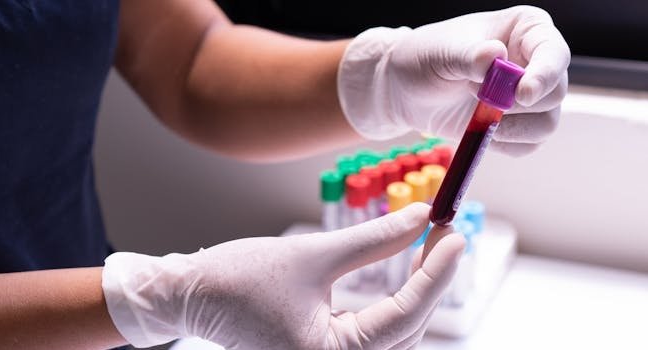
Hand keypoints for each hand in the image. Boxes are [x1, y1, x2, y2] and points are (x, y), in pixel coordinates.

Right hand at [102, 203, 464, 348]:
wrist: (192, 294)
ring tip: (432, 245)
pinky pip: (378, 333)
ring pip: (397, 334)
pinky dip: (397, 303)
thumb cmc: (238, 279)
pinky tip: (409, 269)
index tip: (455, 235)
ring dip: (418, 291)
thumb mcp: (314, 254)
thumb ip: (374, 241)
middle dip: (430, 280)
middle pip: (406, 329)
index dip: (436, 273)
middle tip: (446, 232)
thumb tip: (420, 218)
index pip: (404, 315)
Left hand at [338, 6, 569, 155]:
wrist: (406, 89)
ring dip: (510, 128)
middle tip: (474, 94)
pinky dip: (504, 143)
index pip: (554, 53)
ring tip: (475, 112)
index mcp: (526, 30)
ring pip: (546, 123)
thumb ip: (470, 56)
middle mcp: (536, 62)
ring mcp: (529, 96)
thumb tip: (494, 57)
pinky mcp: (518, 125)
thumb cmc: (425, 58)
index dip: (545, 75)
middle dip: (516, 104)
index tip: (522, 95)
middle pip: (555, 92)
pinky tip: (480, 129)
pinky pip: (527, 145)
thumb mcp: (442, 52)